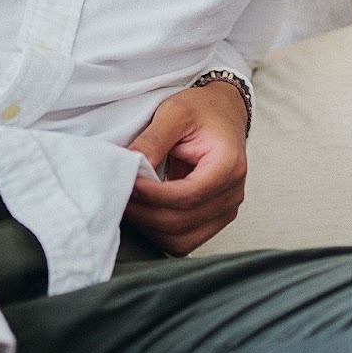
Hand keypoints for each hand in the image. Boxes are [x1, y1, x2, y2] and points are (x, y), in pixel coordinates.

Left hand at [124, 81, 248, 255]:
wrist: (222, 113)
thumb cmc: (202, 111)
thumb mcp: (175, 112)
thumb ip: (153, 140)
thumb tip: (130, 167)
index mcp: (228, 166)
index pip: (187, 196)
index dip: (152, 195)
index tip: (127, 183)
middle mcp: (232, 194)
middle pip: (181, 222)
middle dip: (144, 212)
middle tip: (119, 194)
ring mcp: (226, 211)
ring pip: (181, 240)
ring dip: (149, 227)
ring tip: (129, 203)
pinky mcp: (214, 220)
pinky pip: (184, 241)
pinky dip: (159, 233)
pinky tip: (145, 212)